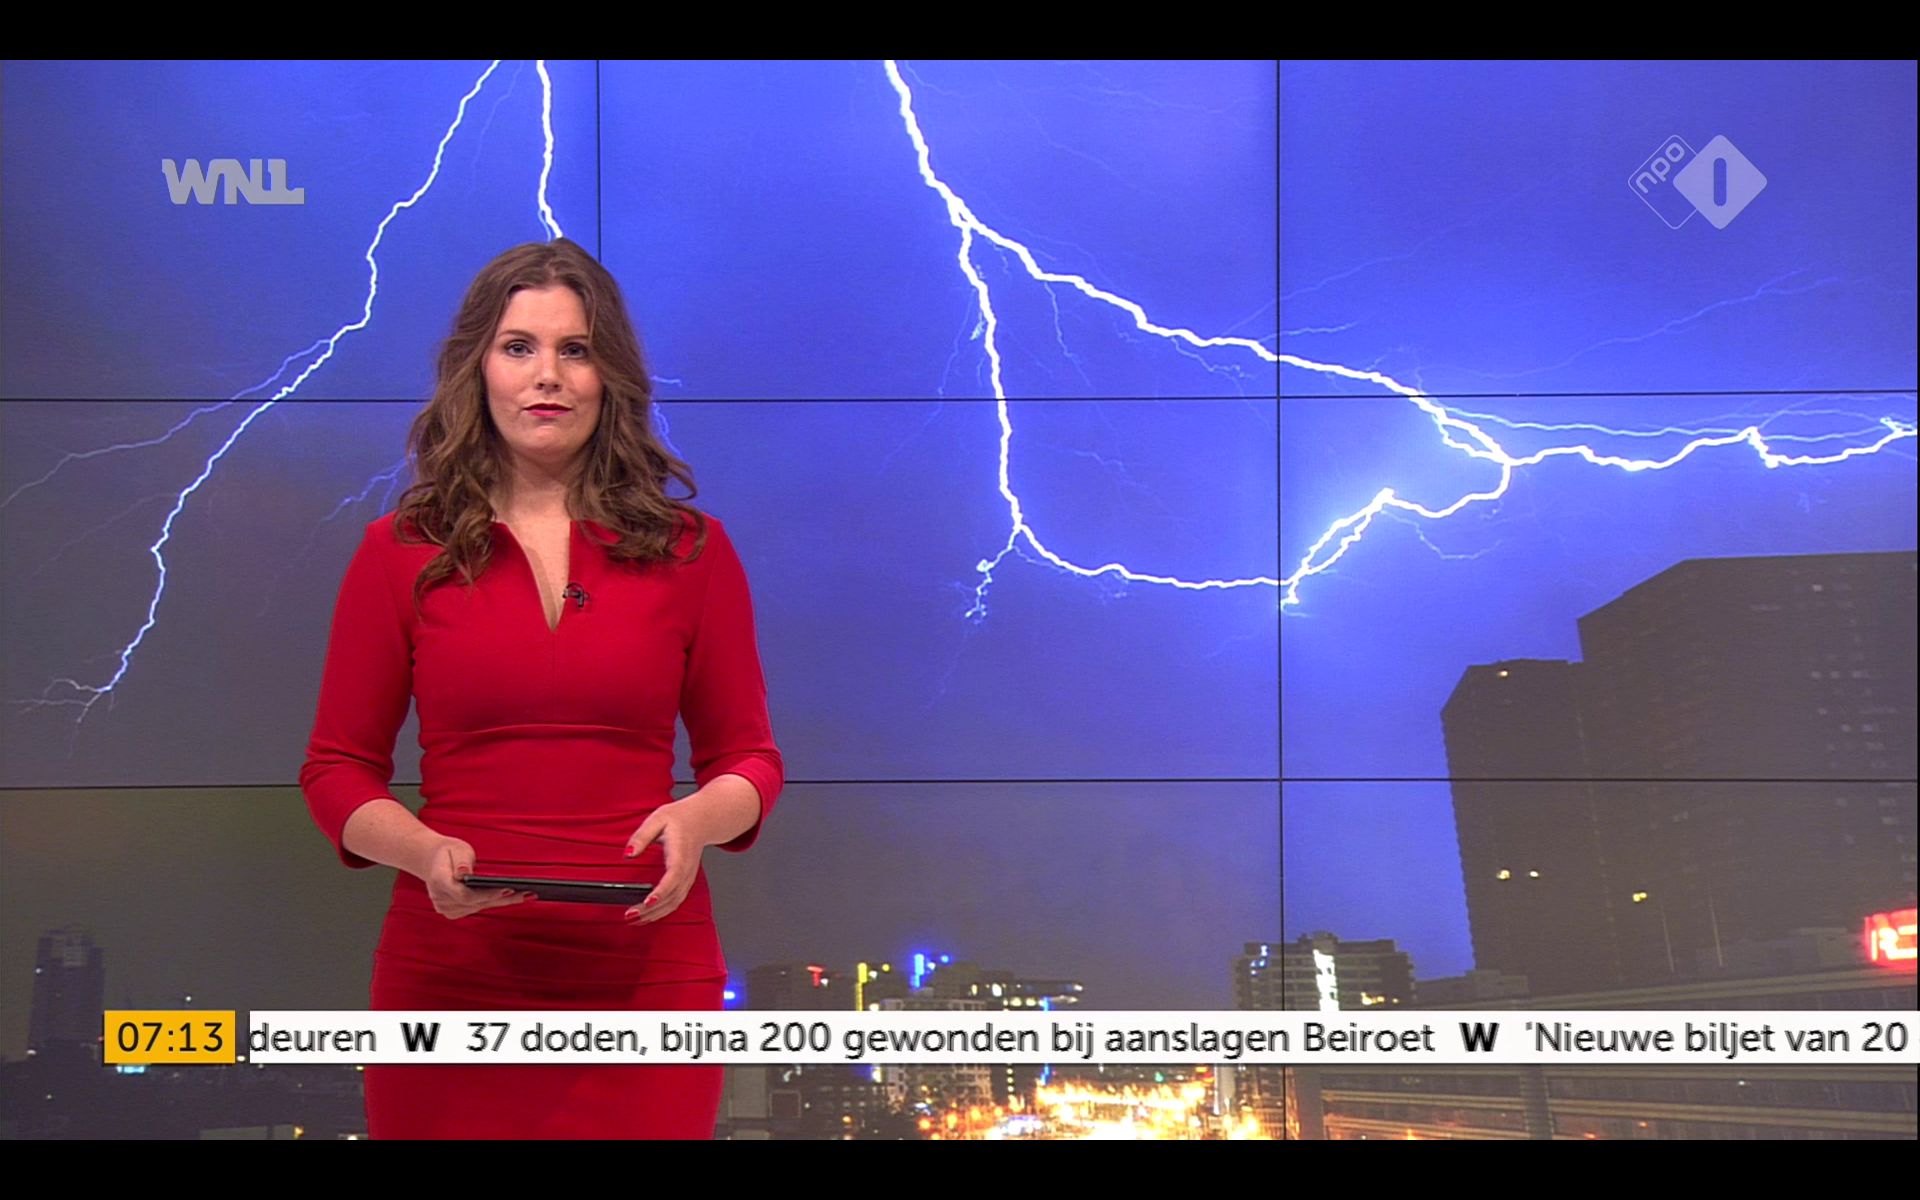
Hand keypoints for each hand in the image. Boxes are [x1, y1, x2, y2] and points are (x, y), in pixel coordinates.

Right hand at [415, 834, 528, 919]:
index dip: (488, 894)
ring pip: (480, 907)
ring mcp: (446, 908)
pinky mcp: (454, 911)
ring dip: (503, 902)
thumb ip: (462, 862)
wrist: (434, 860)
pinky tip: (513, 898)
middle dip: (504, 898)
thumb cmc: (448, 853)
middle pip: (477, 903)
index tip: (508, 889)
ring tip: (527, 895)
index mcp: (439, 882)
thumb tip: (464, 873)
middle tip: (528, 893)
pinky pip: (478, 908)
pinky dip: (495, 902)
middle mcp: (441, 900)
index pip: (466, 895)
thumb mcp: (457, 850)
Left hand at [620, 801, 706, 925]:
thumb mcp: (657, 819)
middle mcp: (687, 869)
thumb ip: (641, 836)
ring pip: (674, 902)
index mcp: (681, 852)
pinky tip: (646, 916)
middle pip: (672, 895)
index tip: (649, 901)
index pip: (673, 876)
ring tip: (634, 920)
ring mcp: (688, 877)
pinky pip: (675, 901)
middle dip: (652, 909)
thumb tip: (628, 854)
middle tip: (630, 915)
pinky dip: (661, 912)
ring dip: (655, 914)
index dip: (662, 891)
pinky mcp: (685, 882)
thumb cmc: (678, 819)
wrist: (701, 820)